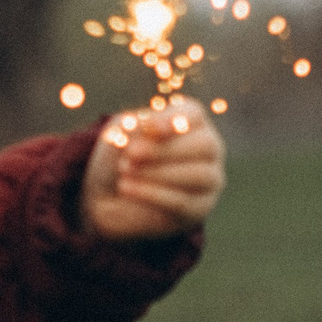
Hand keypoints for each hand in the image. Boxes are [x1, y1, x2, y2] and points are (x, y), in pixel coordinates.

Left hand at [80, 96, 225, 241]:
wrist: (111, 195)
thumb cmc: (122, 155)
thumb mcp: (121, 135)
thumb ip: (135, 128)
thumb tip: (149, 129)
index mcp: (191, 121)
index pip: (193, 114)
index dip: (173, 119)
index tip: (149, 128)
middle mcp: (209, 147)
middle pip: (204, 144)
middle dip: (165, 150)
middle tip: (132, 154)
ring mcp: (210, 179)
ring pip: (200, 174)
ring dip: (159, 173)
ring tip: (125, 172)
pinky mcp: (199, 207)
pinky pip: (184, 202)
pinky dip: (152, 194)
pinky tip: (126, 188)